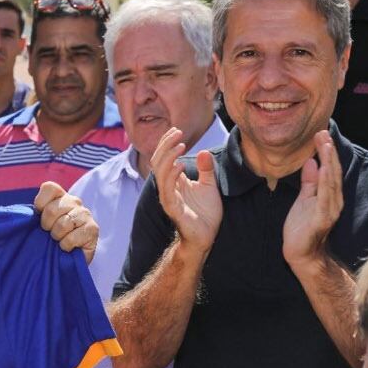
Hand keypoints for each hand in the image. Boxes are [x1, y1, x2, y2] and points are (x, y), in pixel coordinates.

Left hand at [34, 182, 97, 262]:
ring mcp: (85, 214)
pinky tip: (67, 247)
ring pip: (63, 224)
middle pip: (52, 209)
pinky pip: (71, 238)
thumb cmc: (49, 239)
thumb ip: (31, 214)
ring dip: (56, 237)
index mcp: (60, 196)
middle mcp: (74, 201)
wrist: (68, 258)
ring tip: (59, 240)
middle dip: (46, 225)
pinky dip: (65, 246)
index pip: (49, 187)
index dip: (40, 203)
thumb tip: (8, 215)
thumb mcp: (37, 223)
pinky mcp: (93, 229)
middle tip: (49, 233)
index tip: (39, 216)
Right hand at [152, 127, 221, 252]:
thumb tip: (203, 151)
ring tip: (181, 145)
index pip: (163, 157)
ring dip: (168, 157)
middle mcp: (167, 187)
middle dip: (166, 145)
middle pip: (158, 161)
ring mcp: (168, 197)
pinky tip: (180, 166)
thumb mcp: (209, 186)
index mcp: (174, 181)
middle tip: (178, 132)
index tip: (177, 130)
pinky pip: (167, 190)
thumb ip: (206, 170)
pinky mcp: (172, 208)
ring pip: (160, 173)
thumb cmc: (205, 214)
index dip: (167, 143)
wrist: (205, 237)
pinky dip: (172, 176)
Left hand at [283, 130, 343, 268]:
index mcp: (328, 195)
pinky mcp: (321, 219)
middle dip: (328, 152)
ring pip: (331, 182)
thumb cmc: (302, 227)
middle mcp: (333, 201)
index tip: (321, 134)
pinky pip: (324, 197)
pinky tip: (323, 170)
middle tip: (323, 133)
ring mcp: (329, 210)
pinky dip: (325, 183)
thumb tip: (312, 161)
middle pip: (332, 172)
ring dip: (329, 162)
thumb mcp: (304, 199)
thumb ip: (309, 182)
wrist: (301, 254)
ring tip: (325, 145)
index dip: (326, 152)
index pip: (329, 169)